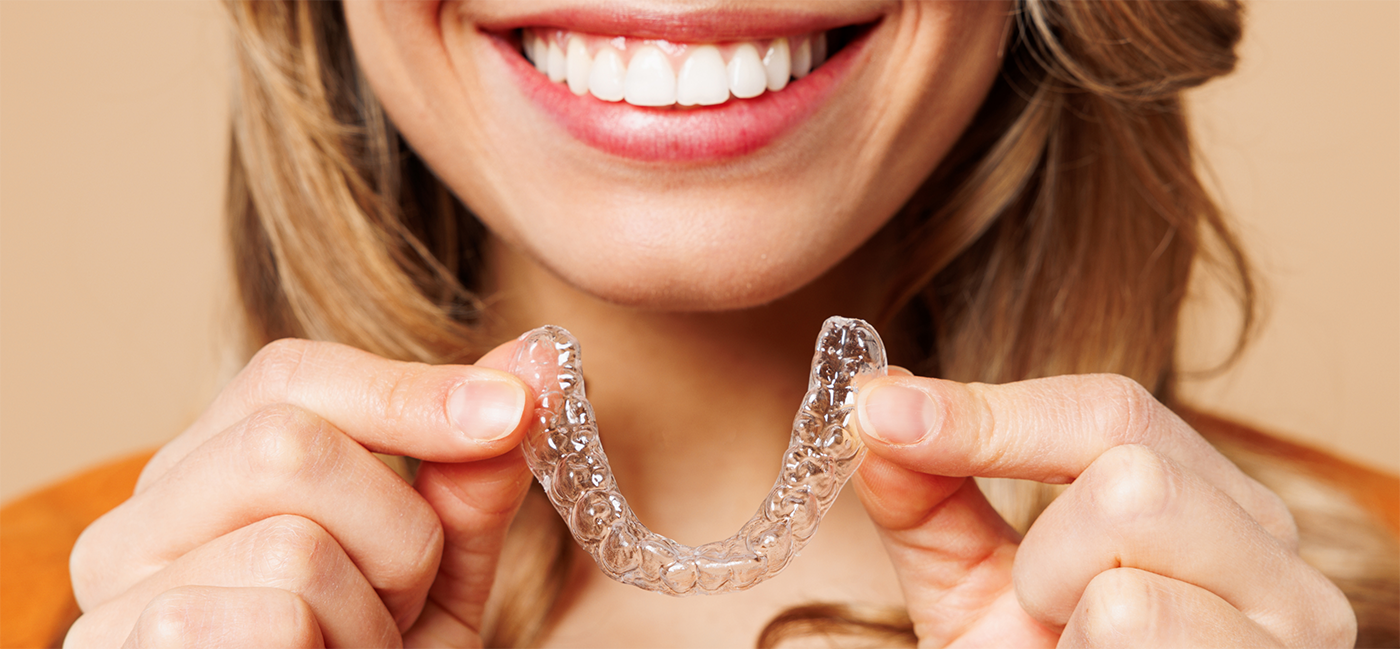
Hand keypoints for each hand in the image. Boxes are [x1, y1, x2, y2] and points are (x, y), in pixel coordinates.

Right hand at [65, 338, 534, 648]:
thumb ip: (468, 479)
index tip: (514, 410)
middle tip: (403, 600)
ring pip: (292, 546)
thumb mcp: (435, 575)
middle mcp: (134, 528)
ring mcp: (114, 605)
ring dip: (369, 616)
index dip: (410, 391)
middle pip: (285, 441)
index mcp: (202, 479)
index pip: (290, 376)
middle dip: (394, 527)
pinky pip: (278, 621)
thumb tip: (533, 364)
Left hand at [853, 372, 1356, 646]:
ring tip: (1074, 648)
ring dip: (1062, 604)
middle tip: (1040, 611)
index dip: (987, 411)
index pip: (1110, 409)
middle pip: (1132, 468)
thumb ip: (926, 496)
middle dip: (1044, 546)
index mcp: (1203, 498)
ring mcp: (1289, 622)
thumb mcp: (969, 584)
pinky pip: (1133, 620)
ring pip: (1134, 540)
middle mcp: (1268, 549)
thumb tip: (878, 411)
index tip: (878, 414)